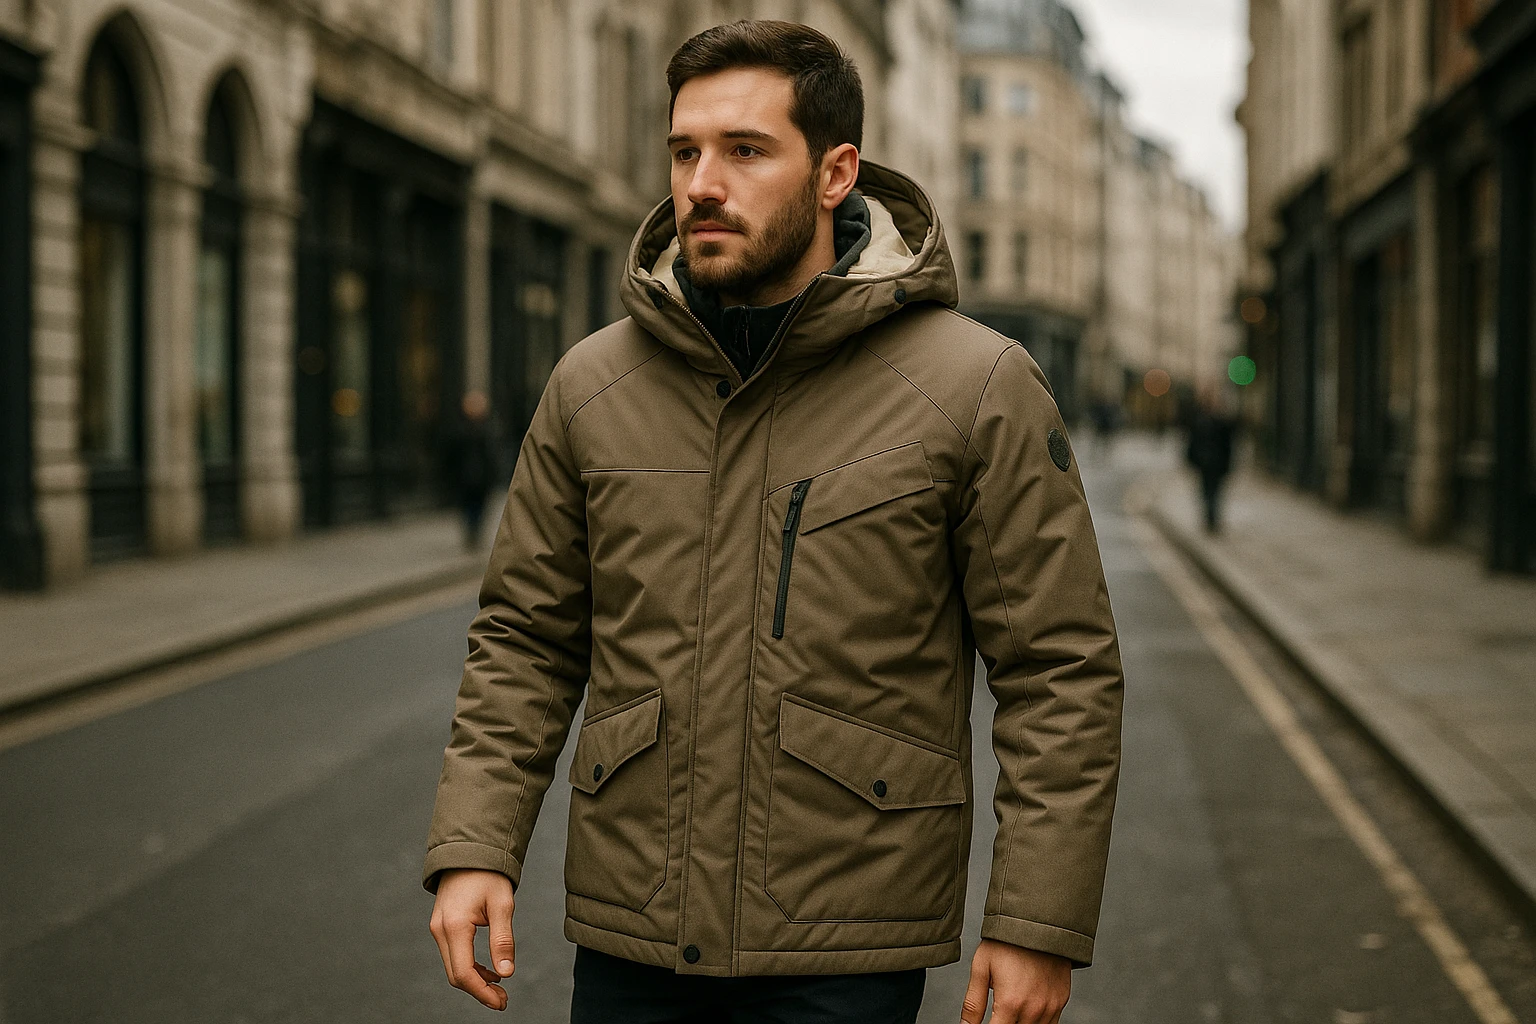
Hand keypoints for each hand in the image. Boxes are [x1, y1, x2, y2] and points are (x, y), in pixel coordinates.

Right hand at [428, 868, 515, 1010]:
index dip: (482, 993)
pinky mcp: (442, 926)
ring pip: (453, 966)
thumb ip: (502, 940)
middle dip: (479, 991)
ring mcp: (438, 928)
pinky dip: (470, 967)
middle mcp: (441, 930)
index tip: (502, 1002)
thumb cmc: (488, 875)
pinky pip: (453, 955)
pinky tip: (490, 971)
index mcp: (455, 926)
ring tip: (499, 988)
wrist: (469, 852)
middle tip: (503, 1000)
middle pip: (456, 975)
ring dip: (475, 981)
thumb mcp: (502, 905)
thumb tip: (506, 973)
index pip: (464, 973)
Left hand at [960, 938, 1070, 1022]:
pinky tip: (1026, 1009)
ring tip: (1011, 1007)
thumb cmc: (1006, 942)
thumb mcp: (981, 968)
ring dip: (1019, 1023)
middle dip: (1003, 1023)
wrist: (1038, 921)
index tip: (986, 1021)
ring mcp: (1050, 1007)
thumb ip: (973, 1004)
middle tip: (998, 1010)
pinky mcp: (1061, 1000)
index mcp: (1009, 1003)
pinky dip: (1036, 1021)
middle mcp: (1033, 1010)